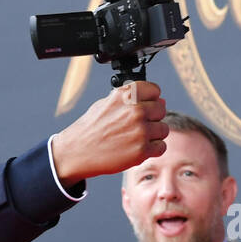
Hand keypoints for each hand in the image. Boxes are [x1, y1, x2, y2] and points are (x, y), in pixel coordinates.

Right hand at [52, 81, 166, 184]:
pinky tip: (138, 148)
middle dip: (152, 118)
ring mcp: (140, 130)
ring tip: (135, 138)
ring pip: (163, 129)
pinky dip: (152, 149)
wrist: (77, 151)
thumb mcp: (108, 103)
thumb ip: (134, 100)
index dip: (151, 99)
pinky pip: (161, 147)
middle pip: (161, 110)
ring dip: (153, 135)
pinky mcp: (142, 150)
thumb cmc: (93, 127)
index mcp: (126, 94)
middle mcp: (135, 110)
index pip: (155, 90)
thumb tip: (162, 100)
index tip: (143, 106)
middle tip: (136, 126)